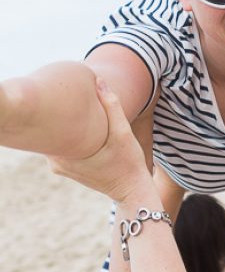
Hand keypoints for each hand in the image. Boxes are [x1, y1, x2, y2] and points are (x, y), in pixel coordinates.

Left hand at [49, 76, 152, 202]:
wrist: (131, 190)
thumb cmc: (128, 162)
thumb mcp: (123, 132)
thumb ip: (111, 106)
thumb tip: (99, 81)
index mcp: (64, 154)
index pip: (45, 124)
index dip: (50, 107)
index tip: (57, 93)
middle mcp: (55, 163)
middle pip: (47, 131)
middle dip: (55, 114)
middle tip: (62, 95)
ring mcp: (59, 167)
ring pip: (53, 138)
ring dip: (61, 125)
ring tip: (69, 107)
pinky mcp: (65, 168)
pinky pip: (60, 146)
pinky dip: (67, 136)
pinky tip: (76, 125)